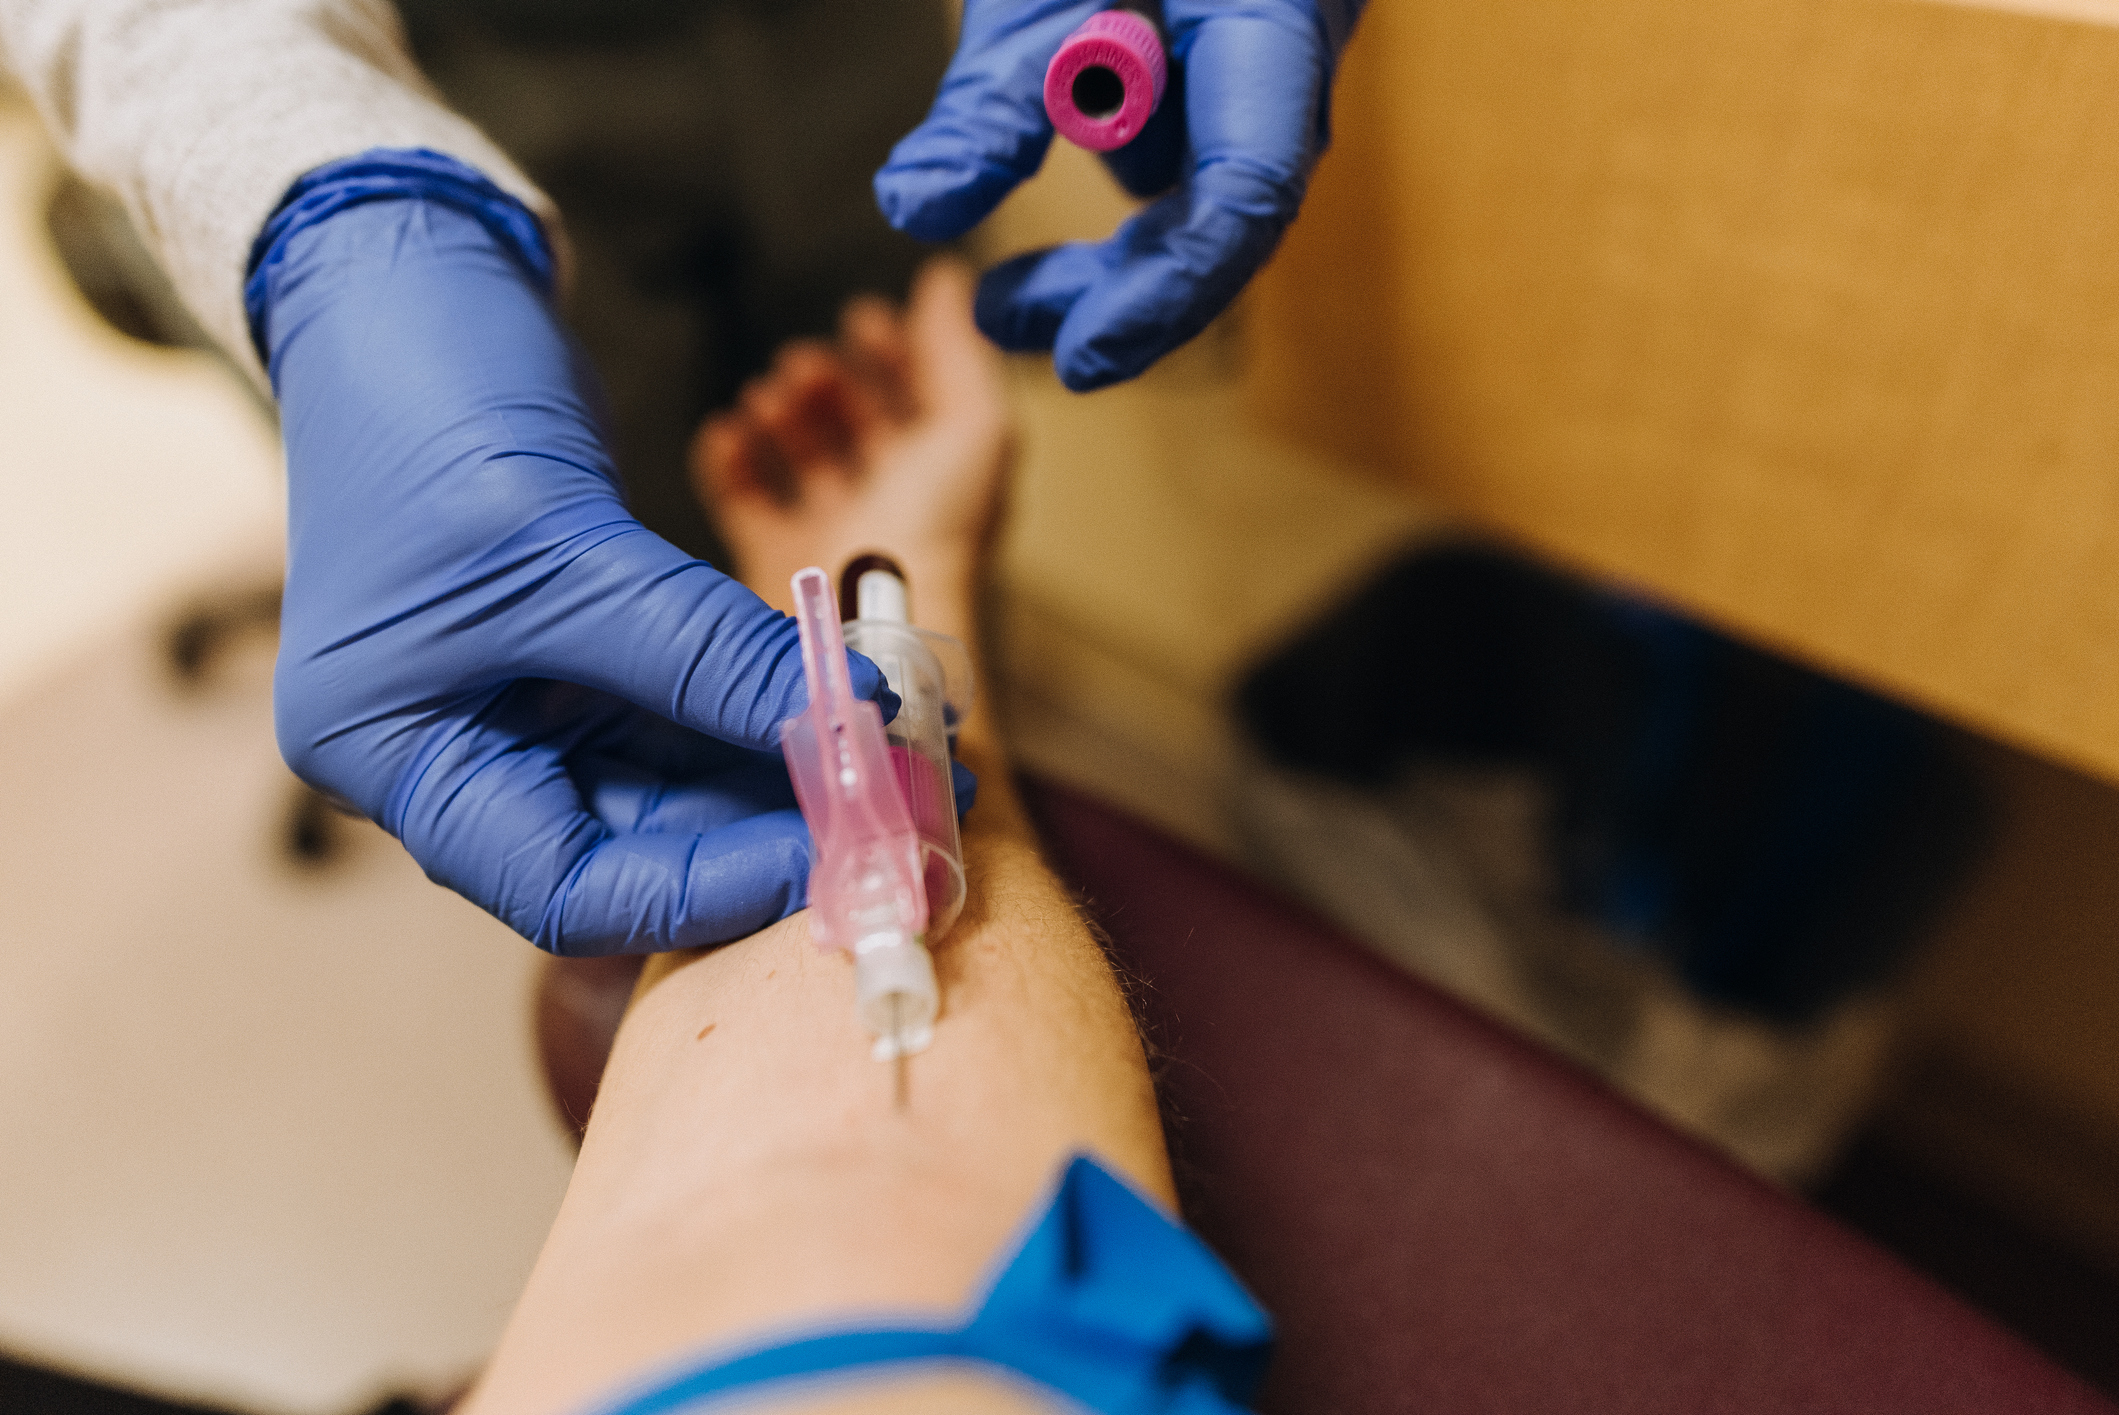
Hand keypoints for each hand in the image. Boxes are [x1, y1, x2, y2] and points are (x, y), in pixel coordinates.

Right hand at [250, 155, 893, 955]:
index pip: (567, 888)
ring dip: (796, 766)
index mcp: (399, 758)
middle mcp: (459, 750)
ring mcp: (522, 700)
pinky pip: (694, 707)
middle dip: (775, 826)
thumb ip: (701, 653)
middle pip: (640, 842)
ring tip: (915, 755)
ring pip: (684, 776)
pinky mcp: (581, 650)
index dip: (707, 887)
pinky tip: (862, 699)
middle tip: (906, 809)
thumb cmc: (422, 408)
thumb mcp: (560, 550)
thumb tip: (853, 727)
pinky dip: (774, 704)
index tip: (832, 853)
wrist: (402, 279)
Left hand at [873, 0, 1362, 391]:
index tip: (1084, 354)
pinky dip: (1100, 226)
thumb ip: (993, 96)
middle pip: (1215, 234)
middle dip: (1112, 301)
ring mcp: (1258, 102)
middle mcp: (1285, 86)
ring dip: (1098, 263)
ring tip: (999, 297)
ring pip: (1182, 215)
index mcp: (1272, 34)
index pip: (1241, 198)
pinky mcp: (1218, 110)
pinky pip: (1164, 188)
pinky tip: (1033, 260)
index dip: (1165, 289)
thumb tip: (916, 208)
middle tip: (1002, 329)